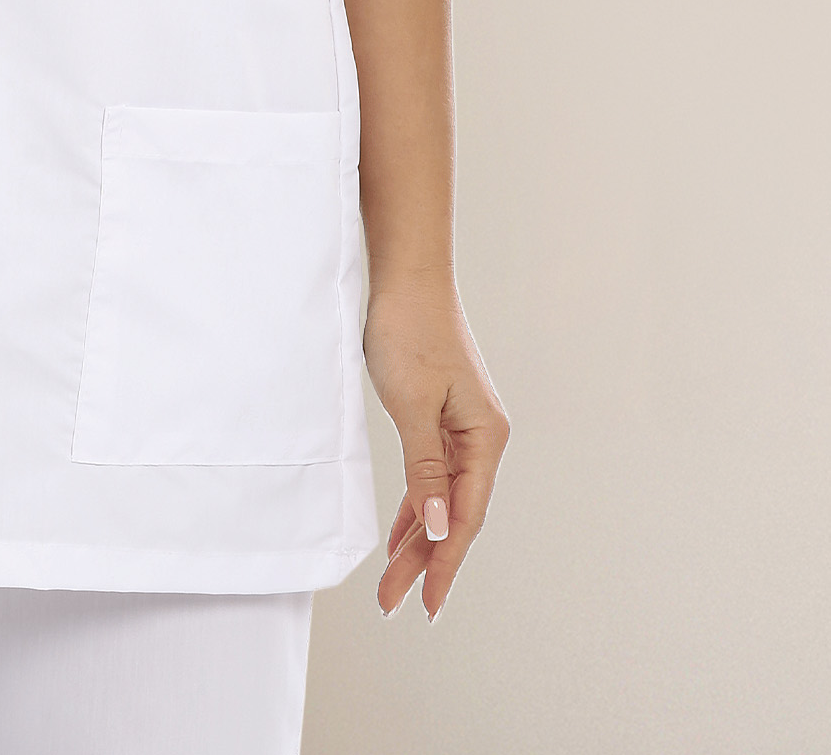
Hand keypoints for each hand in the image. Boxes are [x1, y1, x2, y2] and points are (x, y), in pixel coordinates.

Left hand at [364, 273, 510, 621]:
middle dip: (425, 560)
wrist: (405, 275)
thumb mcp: (412, 406)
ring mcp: (461, 428)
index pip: (465, 516)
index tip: (427, 604)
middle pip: (453, 513)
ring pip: (440, 498)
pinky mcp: (440, 416)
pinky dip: (414, 505)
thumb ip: (424, 469)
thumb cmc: (410, 330)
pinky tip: (402, 532)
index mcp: (485, 437)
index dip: (445, 562)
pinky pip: (430, 476)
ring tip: (393, 581)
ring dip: (417, 538)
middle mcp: (480, 437)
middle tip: (394, 603)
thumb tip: (436, 527)